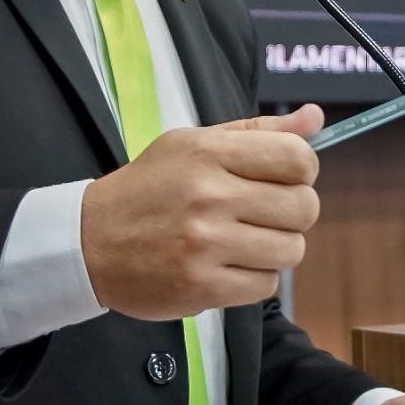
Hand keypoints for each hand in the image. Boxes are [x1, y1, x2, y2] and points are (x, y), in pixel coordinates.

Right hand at [81, 104, 323, 320]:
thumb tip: (314, 117)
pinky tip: (227, 265)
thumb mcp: (192, 144)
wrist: (89, 242)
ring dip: (275, 249)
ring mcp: (207, 244)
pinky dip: (254, 278)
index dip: (302, 171)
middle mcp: (210, 196)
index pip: (297, 159)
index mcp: (208, 153)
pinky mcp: (203, 287)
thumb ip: (255, 132)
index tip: (282, 179)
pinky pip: (266, 286)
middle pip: (304, 208)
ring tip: (243, 241)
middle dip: (292, 213)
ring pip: (291, 250)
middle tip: (262, 214)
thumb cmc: (147, 189)